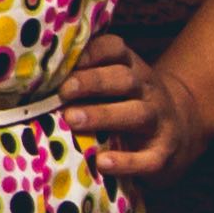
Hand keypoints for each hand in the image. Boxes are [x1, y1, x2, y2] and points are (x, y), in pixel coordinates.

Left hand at [59, 35, 211, 182]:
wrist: (177, 134)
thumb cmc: (127, 105)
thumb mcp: (114, 84)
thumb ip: (85, 76)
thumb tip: (36, 73)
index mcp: (131, 68)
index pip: (116, 50)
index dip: (93, 52)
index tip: (67, 61)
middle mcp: (147, 90)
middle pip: (124, 80)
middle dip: (93, 82)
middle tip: (64, 91)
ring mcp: (159, 121)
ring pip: (137, 114)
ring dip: (103, 115)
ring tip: (72, 120)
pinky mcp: (163, 153)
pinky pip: (148, 158)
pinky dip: (126, 161)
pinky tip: (102, 162)